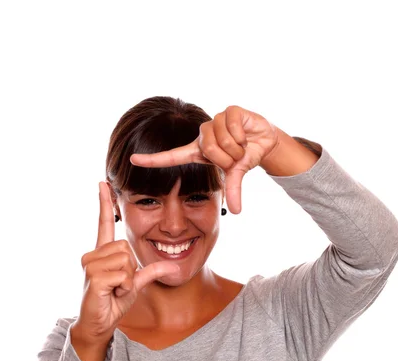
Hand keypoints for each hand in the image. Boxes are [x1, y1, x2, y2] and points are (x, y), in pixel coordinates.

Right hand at [72, 182, 181, 345]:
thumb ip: (151, 272)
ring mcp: (90, 265)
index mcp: (102, 253)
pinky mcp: (93, 277)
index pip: (103, 223)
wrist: (98, 324)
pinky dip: (124, 288)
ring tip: (115, 290)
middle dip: (130, 269)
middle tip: (119, 284)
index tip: (102, 183)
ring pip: (126, 260)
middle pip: (127, 247)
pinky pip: (123, 275)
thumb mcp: (136, 284)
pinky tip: (112, 294)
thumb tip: (174, 266)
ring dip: (127, 280)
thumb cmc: (113, 302)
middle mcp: (93, 255)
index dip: (104, 203)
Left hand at [129, 105, 279, 214]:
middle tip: (236, 156)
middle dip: (228, 158)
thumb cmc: (244, 157)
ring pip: (221, 140)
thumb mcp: (235, 174)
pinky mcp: (228, 111)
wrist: (264, 141)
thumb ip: (232, 190)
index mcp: (198, 151)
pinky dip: (243, 136)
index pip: (171, 156)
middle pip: (209, 150)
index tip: (132, 160)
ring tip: (241, 145)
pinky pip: (232, 127)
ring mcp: (215, 121)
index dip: (152, 160)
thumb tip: (236, 212)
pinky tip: (246, 134)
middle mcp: (202, 135)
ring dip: (237, 148)